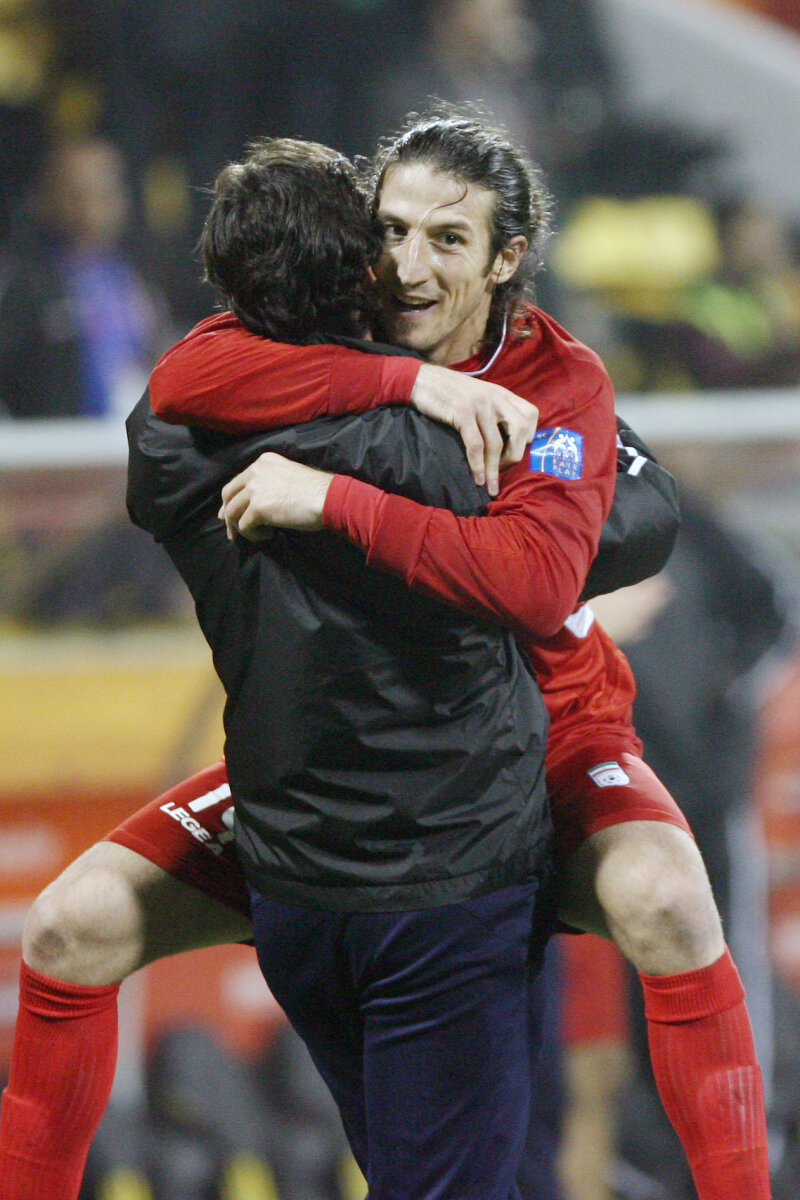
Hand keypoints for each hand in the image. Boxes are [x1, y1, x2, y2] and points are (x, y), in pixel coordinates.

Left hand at [219, 453, 334, 539]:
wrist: (328, 497)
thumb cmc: (316, 489)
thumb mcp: (290, 474)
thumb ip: (271, 482)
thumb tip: (258, 503)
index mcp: (262, 462)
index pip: (238, 481)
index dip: (232, 500)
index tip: (229, 514)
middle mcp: (254, 471)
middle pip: (228, 494)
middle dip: (227, 514)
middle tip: (232, 531)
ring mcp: (254, 489)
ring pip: (232, 512)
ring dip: (241, 528)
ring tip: (257, 535)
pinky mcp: (257, 508)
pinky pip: (244, 526)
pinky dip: (254, 535)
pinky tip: (269, 535)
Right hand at [410, 364, 537, 495]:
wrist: (421, 380)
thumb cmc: (448, 392)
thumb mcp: (478, 395)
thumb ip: (493, 410)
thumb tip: (503, 439)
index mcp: (502, 394)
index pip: (531, 414)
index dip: (528, 437)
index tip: (515, 451)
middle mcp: (495, 398)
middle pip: (521, 430)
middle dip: (515, 456)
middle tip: (503, 470)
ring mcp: (479, 405)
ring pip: (497, 443)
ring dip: (494, 470)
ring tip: (490, 487)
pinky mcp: (462, 413)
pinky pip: (475, 444)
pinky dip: (478, 465)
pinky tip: (477, 477)